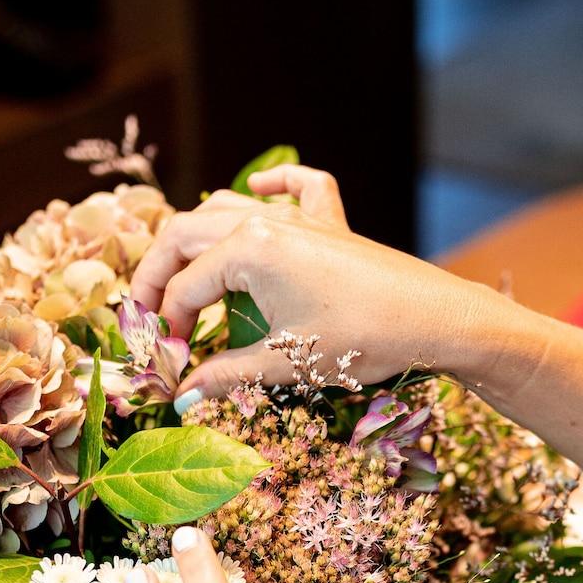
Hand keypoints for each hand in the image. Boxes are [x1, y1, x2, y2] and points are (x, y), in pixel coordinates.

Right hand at [128, 162, 500, 400]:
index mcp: (246, 250)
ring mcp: (298, 218)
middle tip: (148, 318)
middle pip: (185, 235)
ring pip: (225, 208)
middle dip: (157, 276)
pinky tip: (258, 189)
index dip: (166, 327)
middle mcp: (264, 221)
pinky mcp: (330, 224)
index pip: (184, 288)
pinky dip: (273, 185)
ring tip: (183, 279)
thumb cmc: (362, 341)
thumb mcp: (286, 363)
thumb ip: (226, 375)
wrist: (435, 319)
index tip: (165, 360)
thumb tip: (182, 396)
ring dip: (195, 239)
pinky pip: (296, 188)